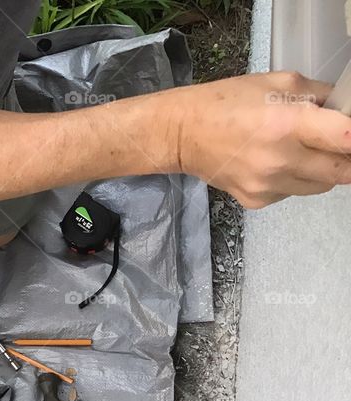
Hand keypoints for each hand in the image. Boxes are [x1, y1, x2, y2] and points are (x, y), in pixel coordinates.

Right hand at [173, 72, 350, 207]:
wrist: (183, 134)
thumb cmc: (227, 103)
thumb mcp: (280, 82)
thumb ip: (321, 96)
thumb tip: (348, 112)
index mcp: (289, 123)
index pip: (348, 139)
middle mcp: (280, 159)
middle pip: (342, 172)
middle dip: (348, 159)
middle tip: (339, 147)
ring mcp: (268, 184)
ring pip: (320, 185)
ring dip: (322, 170)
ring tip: (302, 152)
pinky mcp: (257, 200)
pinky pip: (293, 193)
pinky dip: (294, 180)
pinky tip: (276, 164)